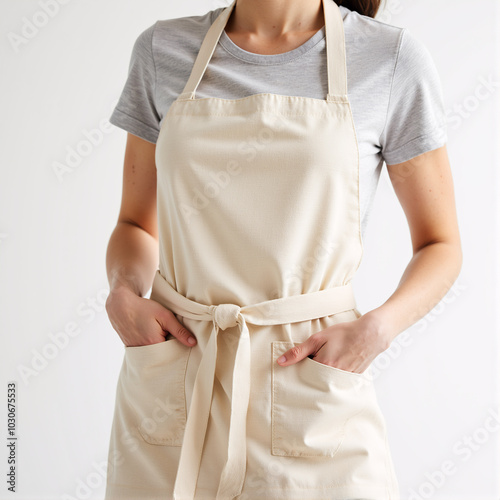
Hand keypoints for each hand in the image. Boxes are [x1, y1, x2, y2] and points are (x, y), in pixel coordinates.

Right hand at [105, 285, 196, 347]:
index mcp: (153, 345)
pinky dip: (151, 346)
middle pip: (163, 356)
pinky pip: (145, 353)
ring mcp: (136, 352)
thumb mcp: (165, 316)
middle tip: (171, 335)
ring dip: (160, 347)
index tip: (182, 340)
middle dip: (169, 349)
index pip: (172, 354)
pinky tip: (152, 336)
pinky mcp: (131, 349)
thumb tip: (193, 343)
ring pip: (154, 355)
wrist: (120, 305)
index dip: (179, 347)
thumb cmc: (143, 308)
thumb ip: (179, 330)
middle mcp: (143, 352)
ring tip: (160, 334)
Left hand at [276, 312, 390, 373]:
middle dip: (310, 377)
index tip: (299, 366)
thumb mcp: (317, 339)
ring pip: (326, 384)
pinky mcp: (352, 381)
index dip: (300, 371)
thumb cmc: (344, 334)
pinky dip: (334, 379)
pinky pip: (338, 384)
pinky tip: (337, 368)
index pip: (304, 376)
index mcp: (323, 367)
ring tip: (327, 365)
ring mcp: (344, 381)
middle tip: (313, 365)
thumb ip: (299, 351)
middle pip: (315, 383)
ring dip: (322, 378)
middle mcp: (333, 378)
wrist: (370, 334)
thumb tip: (280, 362)